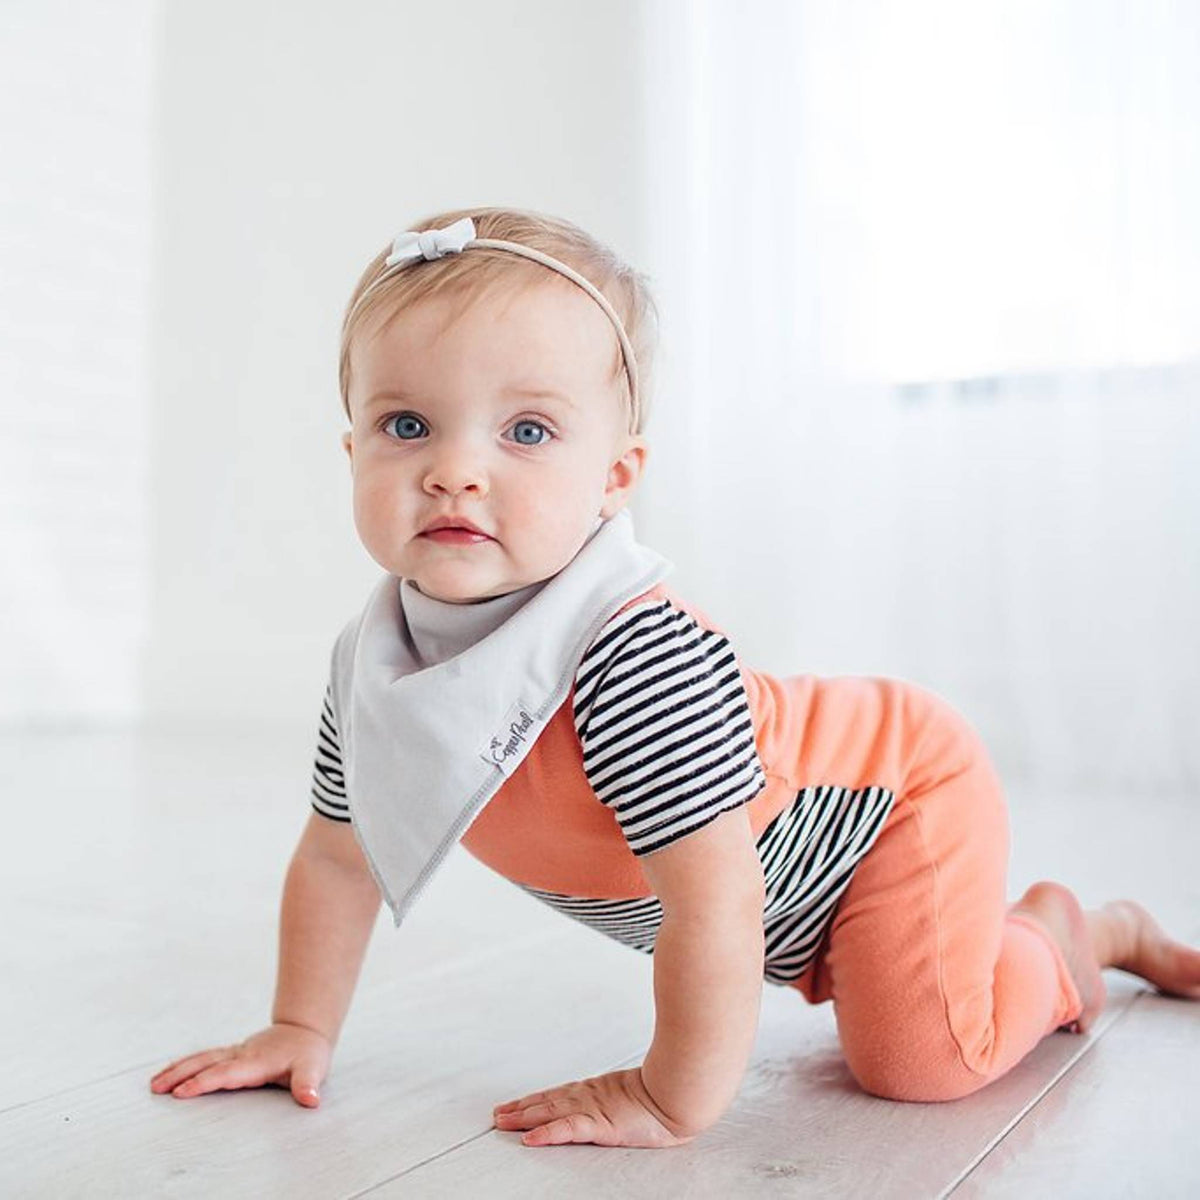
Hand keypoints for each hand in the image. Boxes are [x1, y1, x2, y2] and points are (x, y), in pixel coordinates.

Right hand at [149, 1022, 332, 1107]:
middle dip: (181, 1075)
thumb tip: (311, 1098)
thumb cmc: (308, 1052)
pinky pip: (206, 1058)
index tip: (181, 1093)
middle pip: (206, 1063)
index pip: (226, 1074)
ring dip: (178, 1069)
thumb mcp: (314, 1068)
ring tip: (154, 1083)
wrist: (305, 1029)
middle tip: (156, 1088)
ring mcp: (236, 1052)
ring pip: (202, 1058)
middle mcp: (242, 1054)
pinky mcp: (233, 1053)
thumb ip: (308, 1084)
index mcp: (257, 1061)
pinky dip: (186, 1064)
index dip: (203, 1083)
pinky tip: (170, 1072)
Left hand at [492, 1067, 697, 1147]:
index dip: (535, 1100)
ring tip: (502, 1122)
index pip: (559, 1095)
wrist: (679, 1092)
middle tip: (498, 1114)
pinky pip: (567, 1130)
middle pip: (547, 1102)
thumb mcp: (639, 1096)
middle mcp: (589, 1096)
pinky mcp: (600, 1124)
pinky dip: (546, 1134)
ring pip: (550, 1113)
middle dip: (521, 1108)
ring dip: (524, 1118)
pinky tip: (530, 1139)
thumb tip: (623, 1101)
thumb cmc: (666, 1095)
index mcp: (598, 1091)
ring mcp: (593, 1109)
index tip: (516, 1104)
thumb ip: (625, 1098)